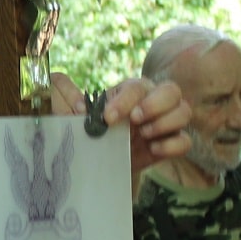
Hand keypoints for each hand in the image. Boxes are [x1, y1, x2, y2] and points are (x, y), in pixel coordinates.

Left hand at [45, 73, 191, 173]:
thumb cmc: (93, 133)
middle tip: (135, 122)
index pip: (136, 87)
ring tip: (143, 136)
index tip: (108, 119)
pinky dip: (172, 145)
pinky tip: (153, 150)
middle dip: (154, 105)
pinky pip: (186, 140)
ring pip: (184, 111)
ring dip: (164, 123)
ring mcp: (166, 122)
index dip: (124, 101)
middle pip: (171, 90)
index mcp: (131, 91)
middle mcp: (154, 101)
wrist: (104, 161)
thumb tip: (55, 77)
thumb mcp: (77, 118)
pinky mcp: (172, 143)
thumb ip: (68, 99)